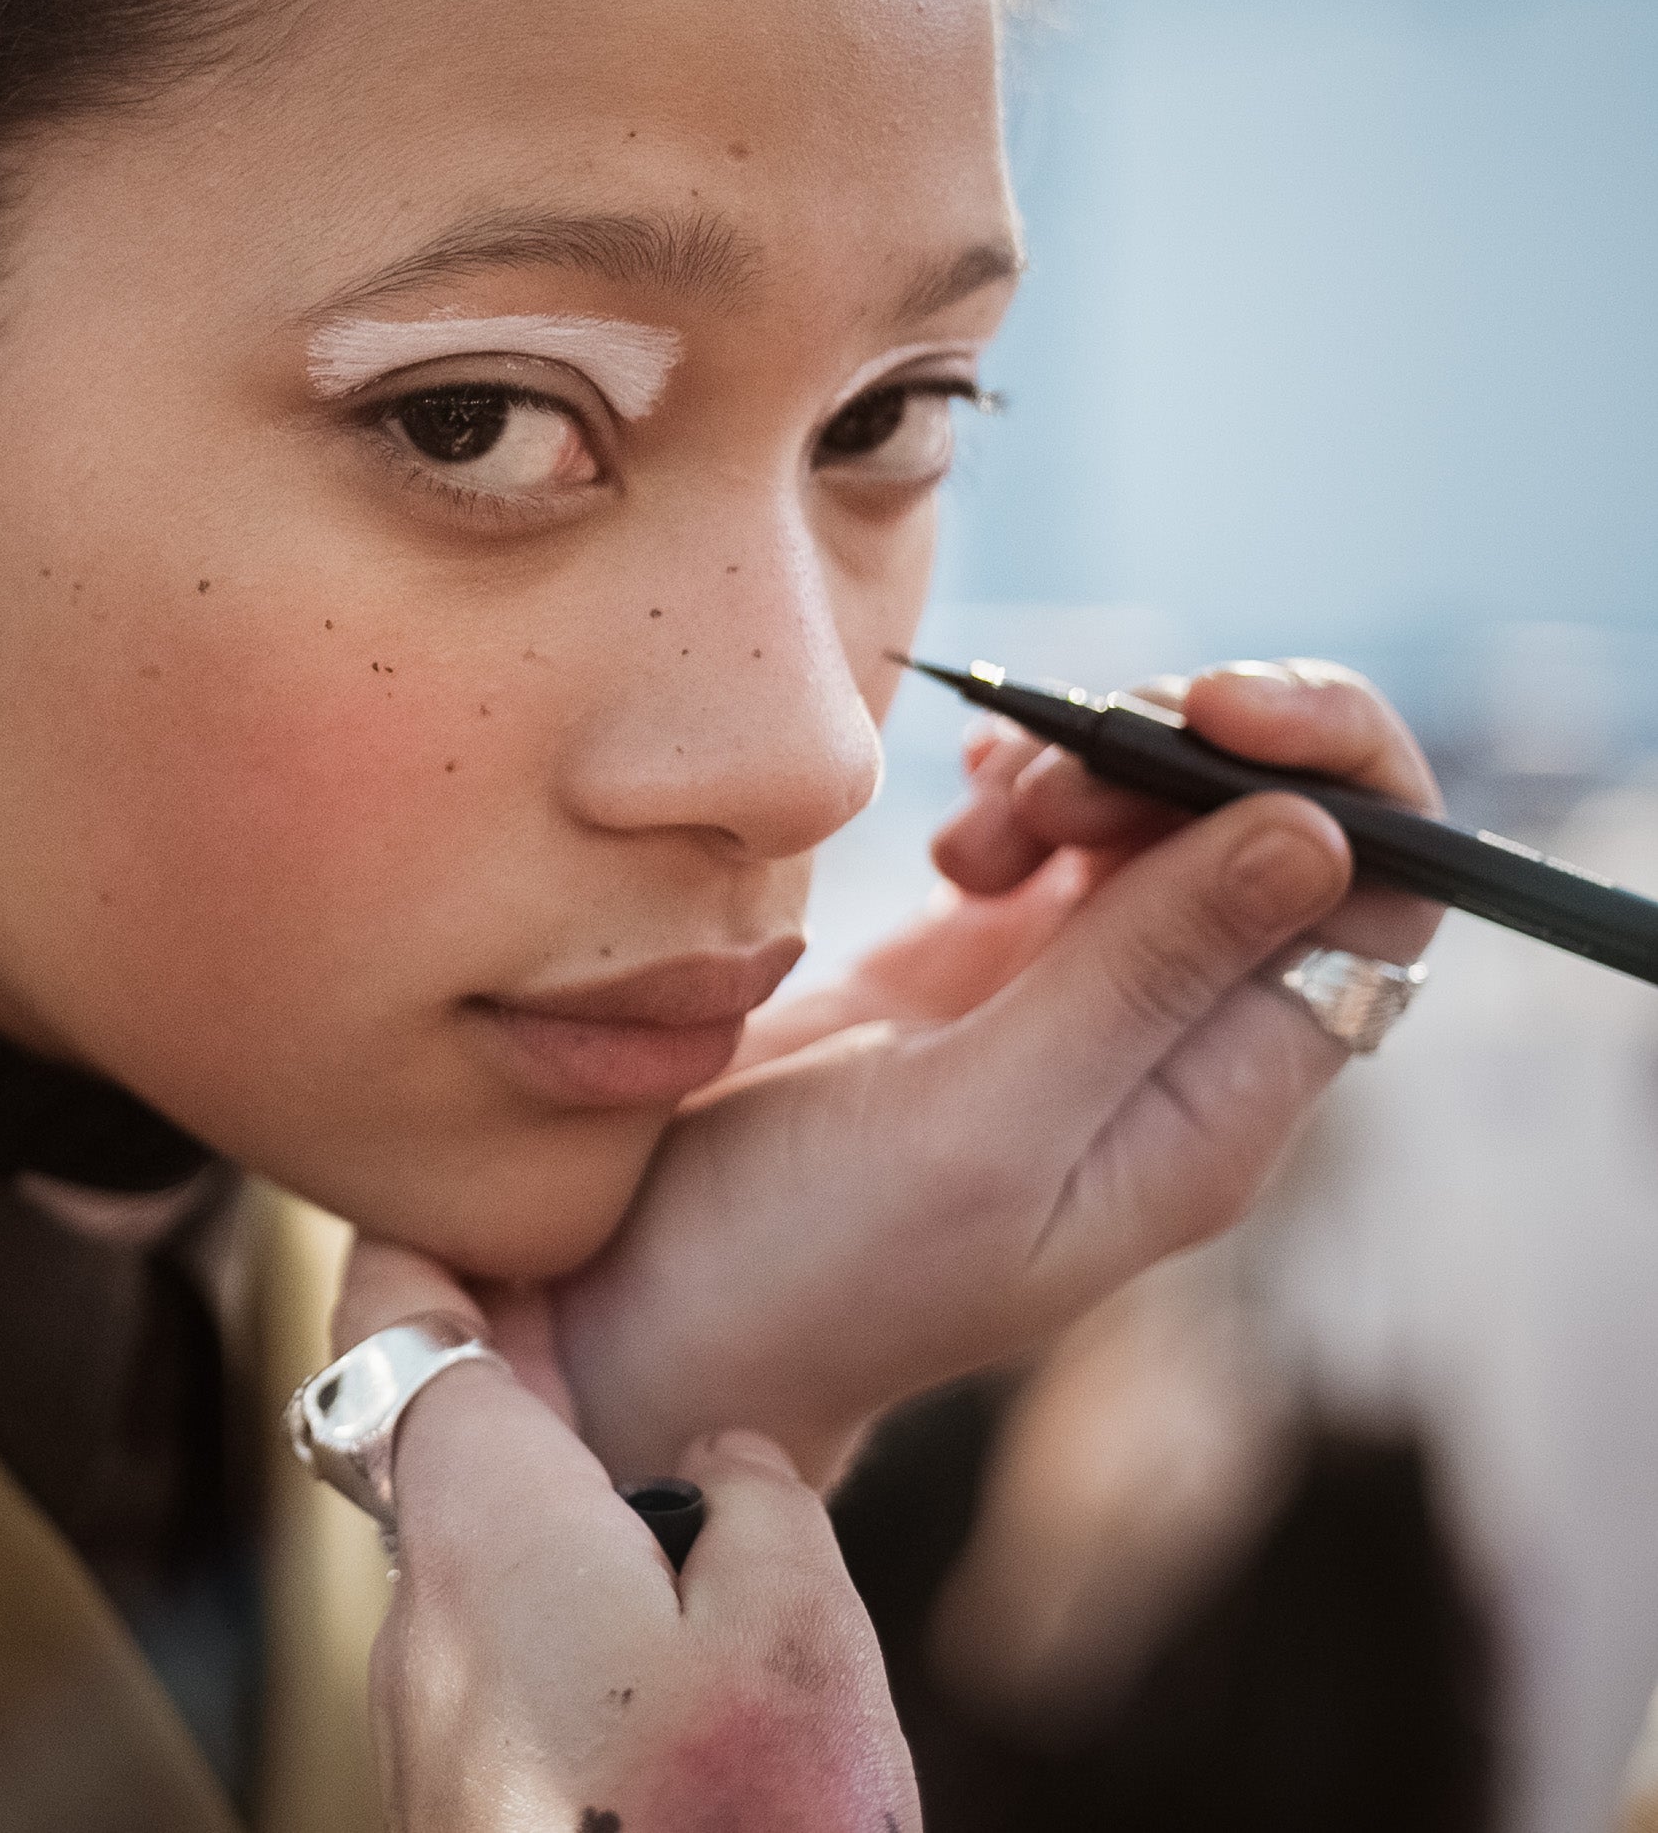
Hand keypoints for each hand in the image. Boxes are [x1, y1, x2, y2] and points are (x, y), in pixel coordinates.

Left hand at [345, 1239, 917, 1832]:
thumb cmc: (730, 1825)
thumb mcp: (799, 1638)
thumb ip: (761, 1510)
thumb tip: (732, 1463)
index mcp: (484, 1533)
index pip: (395, 1338)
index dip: (413, 1256)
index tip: (445, 1204)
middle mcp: (418, 1621)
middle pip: (434, 1453)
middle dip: (502, 1388)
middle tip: (574, 1313)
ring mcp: (424, 1724)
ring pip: (470, 1571)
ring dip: (541, 1520)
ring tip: (647, 1503)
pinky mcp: (454, 1799)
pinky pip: (492, 1668)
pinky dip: (552, 1621)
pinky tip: (646, 1652)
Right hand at [549, 659, 1442, 1483]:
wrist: (642, 1313)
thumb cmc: (803, 1264)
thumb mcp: (976, 1126)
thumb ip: (1138, 980)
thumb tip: (1317, 833)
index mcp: (1214, 1108)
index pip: (1379, 899)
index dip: (1334, 771)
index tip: (1209, 707)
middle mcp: (1168, 1048)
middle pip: (1274, 832)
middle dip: (1177, 753)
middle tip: (1045, 778)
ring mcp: (1071, 1004)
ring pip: (1160, 816)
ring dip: (1080, 772)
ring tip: (966, 835)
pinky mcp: (975, 972)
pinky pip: (1054, 836)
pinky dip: (1014, 790)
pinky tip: (948, 829)